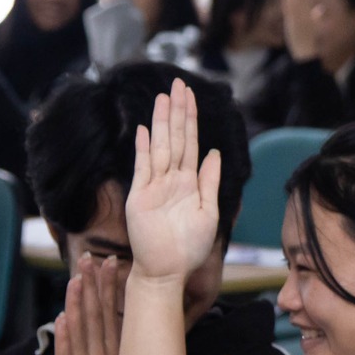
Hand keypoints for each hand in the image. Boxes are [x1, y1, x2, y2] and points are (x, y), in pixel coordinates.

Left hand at [52, 256, 121, 354]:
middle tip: (92, 258)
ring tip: (76, 278)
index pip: (114, 313)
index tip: (110, 262)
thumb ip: (120, 348)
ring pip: (82, 332)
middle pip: (98, 316)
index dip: (110, 287)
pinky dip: (64, 339)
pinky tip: (63, 319)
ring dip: (78, 304)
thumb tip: (122, 319)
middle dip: (94, 286)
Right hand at [123, 79, 222, 283]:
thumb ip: (209, 182)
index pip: (191, 143)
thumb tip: (214, 153)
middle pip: (175, 138)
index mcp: (189, 182)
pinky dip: (145, 149)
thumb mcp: (209, 212)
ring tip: (164, 97)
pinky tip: (146, 130)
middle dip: (178, 111)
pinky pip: (143, 168)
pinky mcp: (141, 196)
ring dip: (162, 122)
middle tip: (178, 83)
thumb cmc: (190, 247)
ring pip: (161, 147)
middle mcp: (171, 179)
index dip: (191, 119)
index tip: (191, 95)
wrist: (167, 271)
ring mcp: (154, 186)